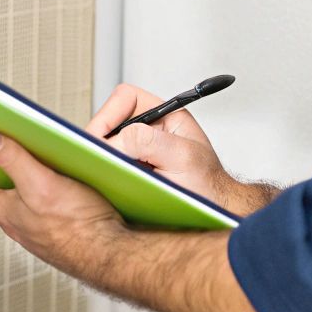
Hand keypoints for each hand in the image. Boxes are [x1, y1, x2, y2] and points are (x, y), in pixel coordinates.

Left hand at [0, 131, 125, 277]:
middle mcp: (23, 226)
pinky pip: (48, 215)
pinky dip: (47, 202)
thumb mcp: (42, 185)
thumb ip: (15, 161)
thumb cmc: (82, 230)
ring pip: (23, 210)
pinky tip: (64, 193)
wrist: (117, 256)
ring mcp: (44, 232)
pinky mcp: (68, 234)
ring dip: (18, 194)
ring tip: (20, 175)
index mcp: (10, 214)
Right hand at [88, 83, 265, 215]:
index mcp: (163, 115)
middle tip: (98, 160)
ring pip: (104, 144)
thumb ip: (151, 142)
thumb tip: (116, 141)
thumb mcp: (183, 158)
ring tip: (107, 174)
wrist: (213, 213)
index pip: (125, 98)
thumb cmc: (208, 186)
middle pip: (109, 121)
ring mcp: (137, 151)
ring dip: (102, 158)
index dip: (109, 114)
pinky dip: (104, 173)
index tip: (101, 137)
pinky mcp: (129, 171)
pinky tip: (112, 185)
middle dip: (100, 138)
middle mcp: (148, 130)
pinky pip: (106, 165)